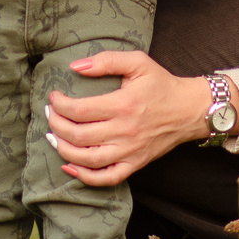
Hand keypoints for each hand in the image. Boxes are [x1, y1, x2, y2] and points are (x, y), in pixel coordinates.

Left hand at [43, 49, 222, 187]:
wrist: (189, 110)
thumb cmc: (161, 84)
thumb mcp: (138, 62)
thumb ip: (106, 61)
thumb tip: (75, 66)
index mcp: (123, 105)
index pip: (79, 110)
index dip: (60, 105)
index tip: (54, 97)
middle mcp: (124, 131)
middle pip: (78, 136)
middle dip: (56, 125)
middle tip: (48, 115)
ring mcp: (129, 151)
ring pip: (88, 160)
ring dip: (64, 150)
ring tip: (52, 137)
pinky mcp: (135, 164)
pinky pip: (107, 178)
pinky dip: (85, 177)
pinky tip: (69, 167)